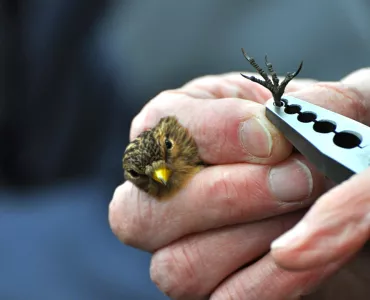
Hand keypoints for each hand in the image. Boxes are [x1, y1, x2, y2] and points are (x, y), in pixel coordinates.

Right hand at [109, 68, 369, 298]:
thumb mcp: (312, 111)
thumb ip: (302, 109)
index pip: (162, 127)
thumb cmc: (309, 143)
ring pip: (177, 267)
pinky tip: (307, 247)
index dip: (215, 133)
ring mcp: (178, 248)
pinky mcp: (214, 288)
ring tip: (305, 210)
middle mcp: (161, 194)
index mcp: (176, 132)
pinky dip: (274, 279)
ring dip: (250, 238)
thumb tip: (276, 131)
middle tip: (295, 179)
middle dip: (223, 196)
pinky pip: (225, 299)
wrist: (330, 189)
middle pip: (140, 214)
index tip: (276, 139)